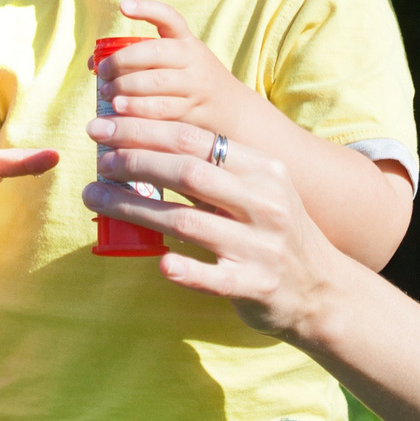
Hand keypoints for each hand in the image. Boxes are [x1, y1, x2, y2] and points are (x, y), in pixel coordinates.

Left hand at [80, 113, 345, 340]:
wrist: (324, 291)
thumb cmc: (276, 233)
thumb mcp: (259, 191)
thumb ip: (215, 170)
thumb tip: (145, 144)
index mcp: (264, 171)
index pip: (196, 140)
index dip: (145, 130)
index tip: (104, 129)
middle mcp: (264, 204)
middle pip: (188, 173)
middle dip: (134, 161)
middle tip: (98, 161)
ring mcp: (260, 247)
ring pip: (187, 223)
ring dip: (133, 209)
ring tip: (95, 198)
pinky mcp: (254, 286)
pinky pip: (212, 277)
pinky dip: (184, 269)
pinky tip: (158, 262)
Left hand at [96, 0, 267, 140]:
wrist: (231, 111)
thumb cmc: (189, 82)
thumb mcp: (174, 62)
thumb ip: (140, 59)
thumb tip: (92, 61)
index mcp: (186, 41)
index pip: (169, 18)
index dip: (147, 9)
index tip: (123, 6)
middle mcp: (193, 59)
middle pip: (154, 53)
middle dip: (122, 62)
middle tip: (102, 73)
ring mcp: (195, 85)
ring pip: (157, 82)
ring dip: (126, 88)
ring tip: (107, 94)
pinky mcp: (192, 110)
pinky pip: (161, 109)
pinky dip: (137, 110)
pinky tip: (120, 112)